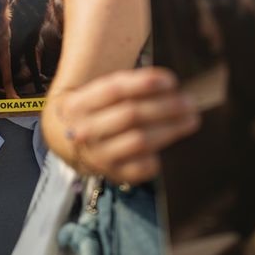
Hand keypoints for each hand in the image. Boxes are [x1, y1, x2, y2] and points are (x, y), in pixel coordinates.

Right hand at [56, 67, 198, 184]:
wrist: (64, 141)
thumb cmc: (94, 110)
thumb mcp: (96, 92)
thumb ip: (128, 86)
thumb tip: (169, 84)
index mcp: (79, 103)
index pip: (114, 89)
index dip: (145, 83)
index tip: (172, 81)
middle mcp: (85, 130)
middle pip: (131, 114)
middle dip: (166, 106)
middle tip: (189, 102)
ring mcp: (97, 154)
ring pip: (140, 140)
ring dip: (170, 129)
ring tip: (190, 119)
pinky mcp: (110, 173)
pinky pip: (139, 168)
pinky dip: (155, 158)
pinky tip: (165, 148)